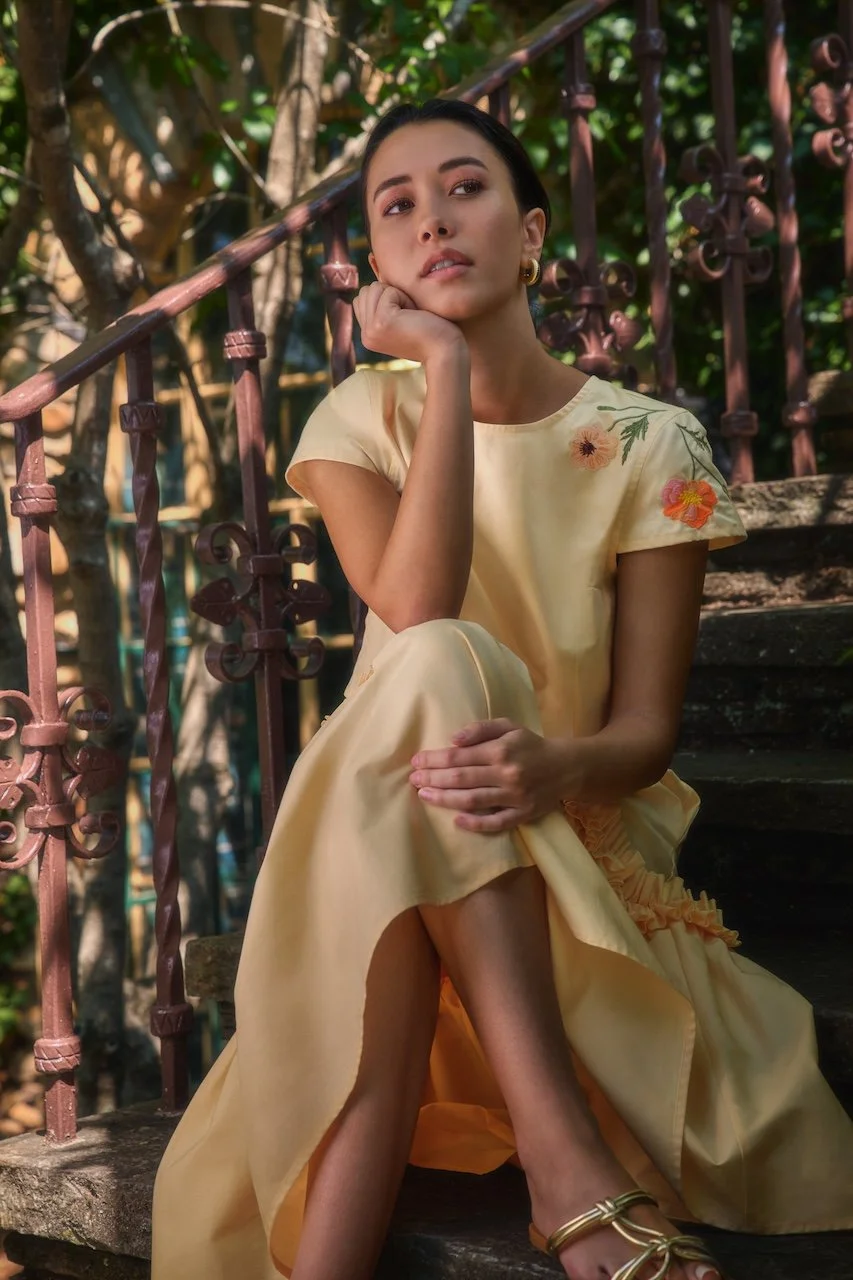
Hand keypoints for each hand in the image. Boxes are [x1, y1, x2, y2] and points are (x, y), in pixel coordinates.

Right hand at [352, 281, 466, 365]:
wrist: (447, 351)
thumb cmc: (432, 330)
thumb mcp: (403, 312)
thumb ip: (386, 295)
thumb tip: (372, 258)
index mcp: (369, 334)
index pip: (364, 297)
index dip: (389, 298)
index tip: (407, 317)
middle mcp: (366, 335)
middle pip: (368, 290)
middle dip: (392, 295)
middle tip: (412, 317)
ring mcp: (371, 331)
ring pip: (375, 288)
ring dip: (399, 296)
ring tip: (413, 316)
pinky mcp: (381, 323)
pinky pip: (388, 291)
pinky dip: (406, 298)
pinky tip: (416, 317)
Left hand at [409, 718, 568, 832]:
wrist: (567, 767)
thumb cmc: (531, 745)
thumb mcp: (509, 726)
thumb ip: (481, 729)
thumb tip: (453, 739)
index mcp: (501, 750)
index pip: (459, 756)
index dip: (434, 759)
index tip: (416, 761)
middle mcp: (506, 773)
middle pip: (461, 778)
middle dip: (433, 779)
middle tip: (413, 780)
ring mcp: (515, 796)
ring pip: (472, 800)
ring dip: (444, 799)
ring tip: (424, 796)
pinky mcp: (523, 814)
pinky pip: (496, 823)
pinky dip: (475, 824)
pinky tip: (456, 821)